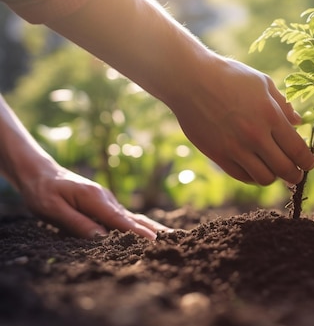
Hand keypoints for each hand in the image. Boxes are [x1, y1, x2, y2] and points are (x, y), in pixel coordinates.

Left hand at [19, 164, 168, 239]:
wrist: (40, 172)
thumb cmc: (43, 191)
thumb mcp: (53, 209)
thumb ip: (77, 223)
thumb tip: (101, 238)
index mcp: (94, 199)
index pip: (119, 220)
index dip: (137, 232)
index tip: (155, 241)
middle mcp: (106, 199)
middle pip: (133, 217)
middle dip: (153, 229)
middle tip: (174, 239)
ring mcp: (107, 201)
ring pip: (132, 217)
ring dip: (151, 227)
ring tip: (169, 237)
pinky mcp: (105, 205)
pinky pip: (125, 217)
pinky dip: (140, 224)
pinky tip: (150, 230)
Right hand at [170, 55, 313, 185]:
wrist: (190, 80)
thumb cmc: (229, 76)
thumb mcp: (262, 83)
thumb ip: (282, 105)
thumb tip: (298, 122)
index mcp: (270, 116)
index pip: (298, 150)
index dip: (308, 161)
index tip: (310, 164)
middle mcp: (255, 135)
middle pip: (285, 169)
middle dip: (296, 175)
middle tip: (297, 174)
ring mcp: (236, 148)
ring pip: (265, 178)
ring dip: (274, 177)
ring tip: (275, 170)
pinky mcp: (218, 155)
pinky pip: (242, 176)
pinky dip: (253, 176)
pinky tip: (256, 167)